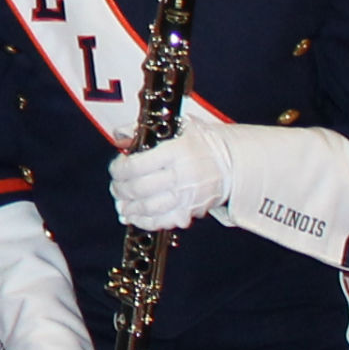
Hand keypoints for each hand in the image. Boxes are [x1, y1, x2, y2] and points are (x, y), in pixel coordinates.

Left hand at [108, 129, 228, 233]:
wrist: (233, 164)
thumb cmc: (203, 144)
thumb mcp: (178, 127)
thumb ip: (144, 130)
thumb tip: (118, 136)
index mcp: (177, 152)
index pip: (137, 166)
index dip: (119, 169)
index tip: (116, 168)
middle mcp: (183, 175)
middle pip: (139, 188)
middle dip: (120, 190)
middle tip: (115, 188)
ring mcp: (188, 196)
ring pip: (148, 208)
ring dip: (129, 208)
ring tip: (121, 204)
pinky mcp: (191, 211)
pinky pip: (162, 222)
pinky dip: (144, 222)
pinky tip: (134, 217)